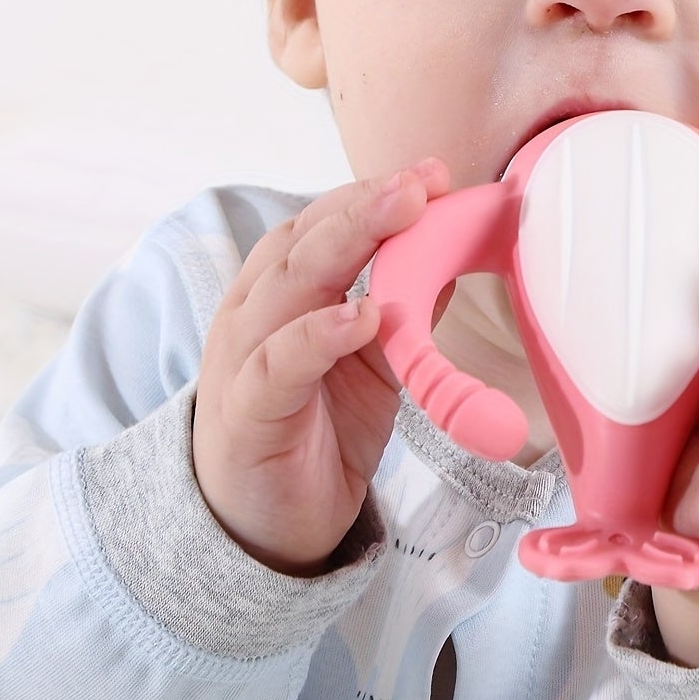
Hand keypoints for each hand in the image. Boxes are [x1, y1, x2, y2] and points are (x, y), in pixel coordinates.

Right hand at [190, 159, 450, 573]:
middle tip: (418, 182)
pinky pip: (279, 365)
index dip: (370, 195)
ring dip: (344, 246)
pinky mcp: (247, 414)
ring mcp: (242, 360)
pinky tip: (359, 317)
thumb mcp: (371, 364)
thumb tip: (456, 259)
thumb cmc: (315, 428)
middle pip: (302, 242)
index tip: (429, 175)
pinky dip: (317, 335)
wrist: (265, 524)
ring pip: (286, 287)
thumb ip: (402, 313)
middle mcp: (254, 314)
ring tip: (398, 218)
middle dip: (363, 205)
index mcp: (280, 293)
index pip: (319, 225)